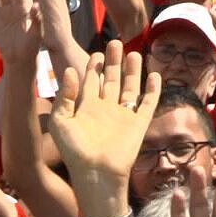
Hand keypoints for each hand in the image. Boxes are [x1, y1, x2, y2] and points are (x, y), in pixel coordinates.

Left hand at [47, 40, 160, 210]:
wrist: (96, 173)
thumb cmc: (74, 152)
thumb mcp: (61, 121)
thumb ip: (65, 96)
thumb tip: (70, 71)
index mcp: (86, 108)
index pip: (90, 81)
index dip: (93, 67)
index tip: (96, 53)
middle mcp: (106, 109)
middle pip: (111, 80)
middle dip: (113, 62)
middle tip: (115, 43)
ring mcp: (123, 116)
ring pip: (130, 87)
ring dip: (132, 71)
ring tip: (134, 53)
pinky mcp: (138, 124)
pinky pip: (147, 103)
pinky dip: (152, 90)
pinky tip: (154, 75)